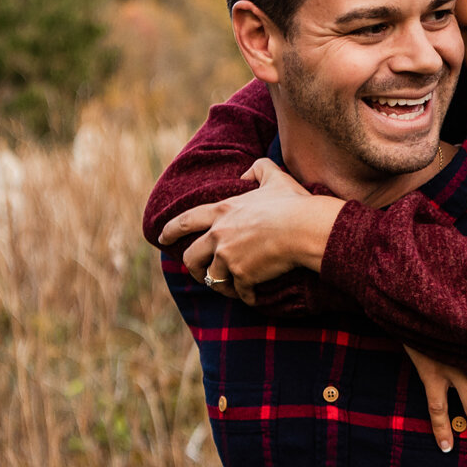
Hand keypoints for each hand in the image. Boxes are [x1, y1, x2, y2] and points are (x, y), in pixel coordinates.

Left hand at [157, 160, 342, 302]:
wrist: (304, 228)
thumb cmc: (293, 203)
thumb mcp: (275, 177)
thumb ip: (258, 168)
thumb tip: (246, 173)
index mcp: (223, 211)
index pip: (186, 221)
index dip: (172, 230)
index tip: (162, 238)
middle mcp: (219, 235)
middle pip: (191, 257)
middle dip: (193, 268)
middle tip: (200, 273)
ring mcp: (228, 257)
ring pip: (213, 278)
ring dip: (220, 285)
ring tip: (230, 288)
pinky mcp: (242, 276)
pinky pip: (240, 292)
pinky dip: (246, 297)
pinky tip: (253, 297)